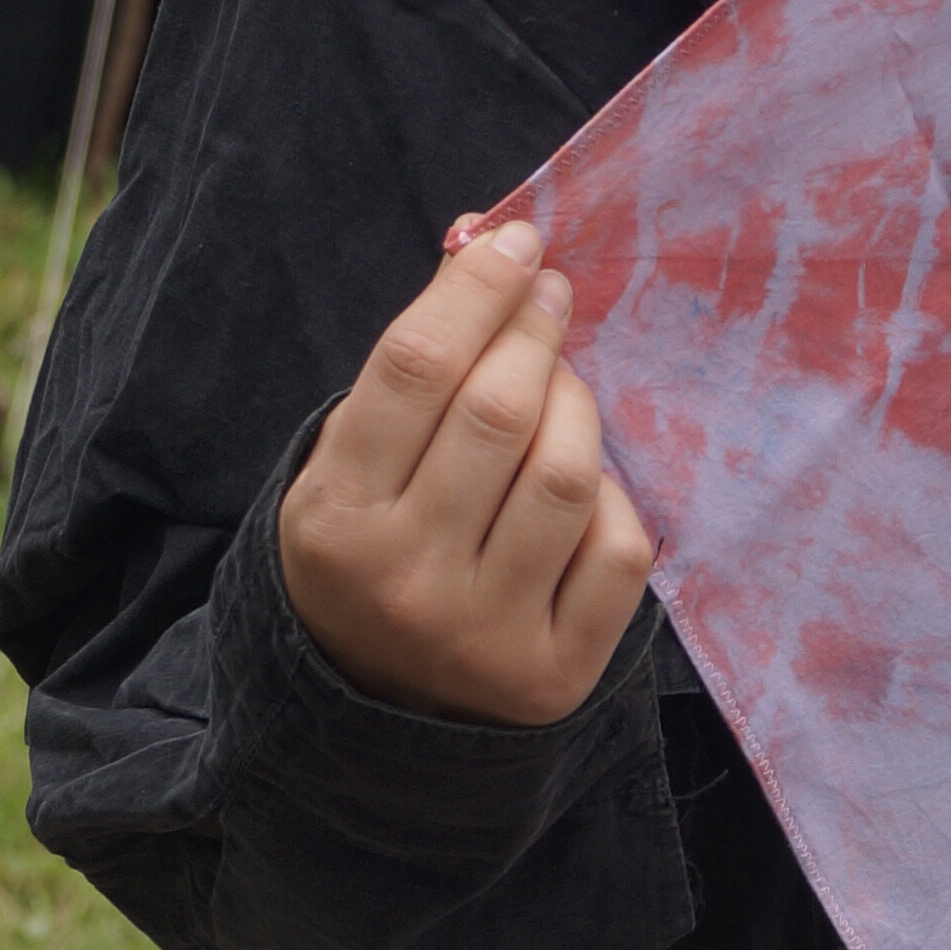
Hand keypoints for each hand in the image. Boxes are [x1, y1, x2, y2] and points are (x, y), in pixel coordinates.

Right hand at [277, 218, 654, 727]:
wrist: (376, 707)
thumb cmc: (371, 548)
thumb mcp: (351, 463)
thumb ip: (411, 368)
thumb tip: (487, 245)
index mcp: (333, 516)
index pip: (416, 368)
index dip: (478, 290)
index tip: (518, 242)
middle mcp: (403, 579)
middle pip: (499, 412)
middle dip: (536, 331)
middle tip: (551, 297)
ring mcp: (481, 634)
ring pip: (567, 474)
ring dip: (577, 404)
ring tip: (563, 386)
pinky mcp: (554, 676)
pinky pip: (617, 548)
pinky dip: (612, 497)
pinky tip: (583, 484)